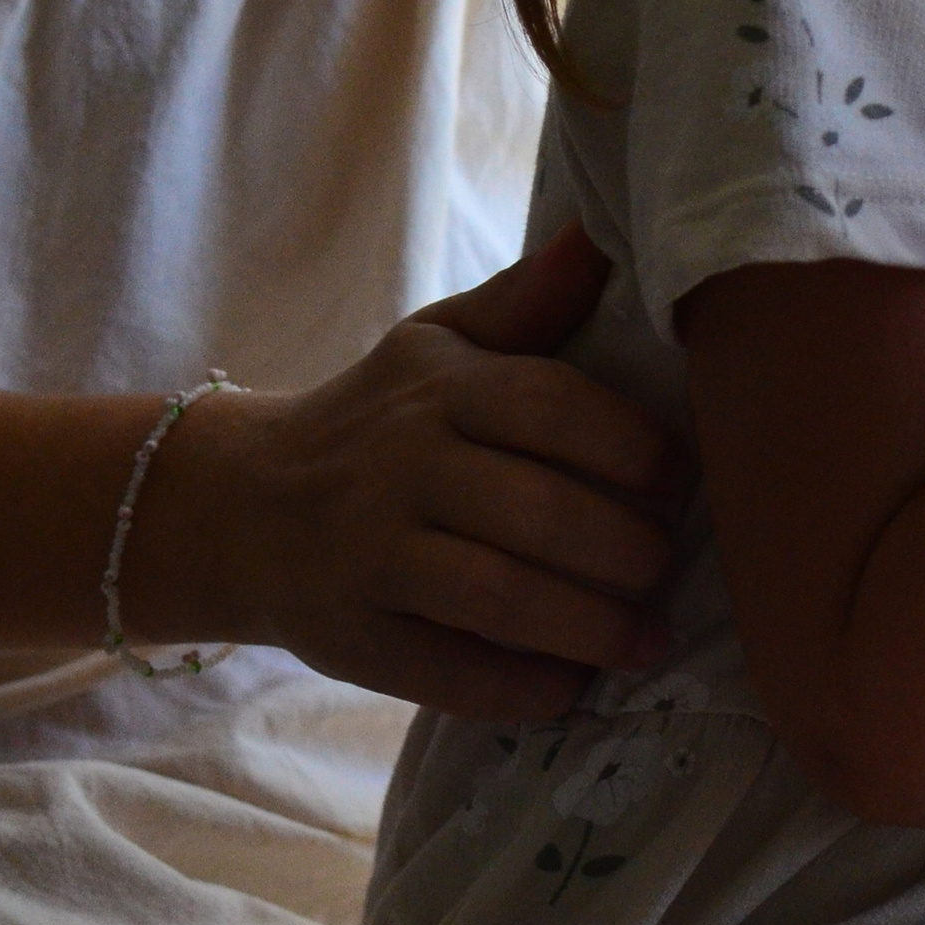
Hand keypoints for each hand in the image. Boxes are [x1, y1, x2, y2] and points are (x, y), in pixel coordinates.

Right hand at [136, 224, 685, 715]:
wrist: (244, 506)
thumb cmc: (376, 420)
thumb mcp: (437, 344)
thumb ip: (526, 301)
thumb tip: (604, 236)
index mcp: (439, 389)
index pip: (552, 407)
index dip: (634, 449)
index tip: (680, 481)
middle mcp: (402, 466)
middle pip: (541, 514)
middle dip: (627, 551)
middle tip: (665, 570)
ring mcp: (372, 555)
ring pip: (503, 599)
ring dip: (592, 629)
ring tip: (647, 640)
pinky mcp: (352, 638)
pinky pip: (451, 673)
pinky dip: (524, 688)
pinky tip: (572, 687)